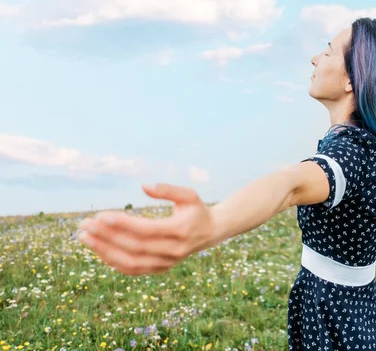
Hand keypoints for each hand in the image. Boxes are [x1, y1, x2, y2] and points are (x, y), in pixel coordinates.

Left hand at [77, 183, 216, 275]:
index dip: (122, 224)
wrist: (211, 232)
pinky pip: (132, 269)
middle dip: (106, 237)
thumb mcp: (189, 194)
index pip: (146, 230)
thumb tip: (144, 186)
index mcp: (181, 231)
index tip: (100, 215)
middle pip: (134, 247)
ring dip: (104, 251)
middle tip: (84, 225)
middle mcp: (173, 251)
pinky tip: (97, 248)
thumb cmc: (196, 209)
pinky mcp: (160, 269)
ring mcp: (166, 263)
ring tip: (83, 238)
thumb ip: (168, 189)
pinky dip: (112, 261)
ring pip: (130, 262)